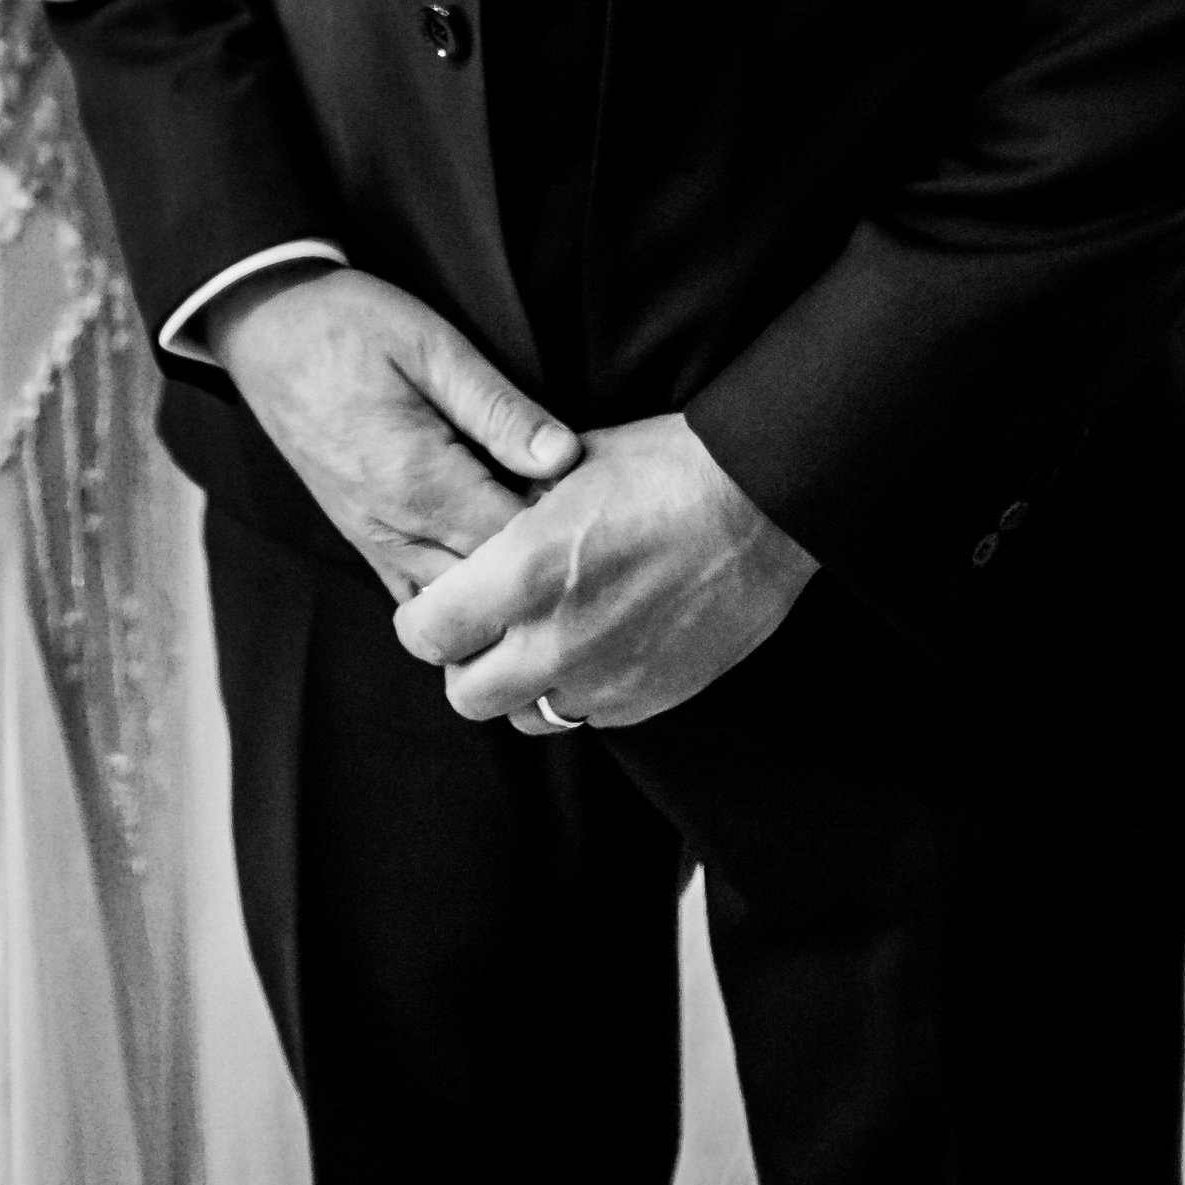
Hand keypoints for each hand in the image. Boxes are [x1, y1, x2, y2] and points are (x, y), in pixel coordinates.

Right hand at [210, 262, 580, 605]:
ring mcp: (373, 540)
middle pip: (488, 589)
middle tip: (586, 535)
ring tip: (545, 551)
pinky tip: (493, 566)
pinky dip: (459, 591)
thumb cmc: (349, 324)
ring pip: (453, 605)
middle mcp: (393, 527)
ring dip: (501, 589)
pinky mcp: (362, 538)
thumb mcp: (431, 345)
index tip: (601, 509)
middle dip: (540, 572)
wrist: (264, 329)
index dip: (564, 534)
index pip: (513, 543)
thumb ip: (499, 407)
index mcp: (418, 479)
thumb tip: (566, 458)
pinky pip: (416, 593)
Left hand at [392, 414, 816, 732]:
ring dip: (518, 686)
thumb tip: (473, 524)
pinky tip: (595, 644)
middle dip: (462, 663)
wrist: (762, 503)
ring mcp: (605, 679)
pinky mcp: (649, 699)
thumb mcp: (566, 467)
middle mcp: (556, 640)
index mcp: (523, 574)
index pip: (427, 633)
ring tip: (537, 639)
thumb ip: (509, 508)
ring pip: (525, 717)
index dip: (421, 619)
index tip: (433, 602)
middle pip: (466, 694)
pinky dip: (577, 691)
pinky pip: (587, 717)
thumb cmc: (664, 466)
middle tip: (480, 628)